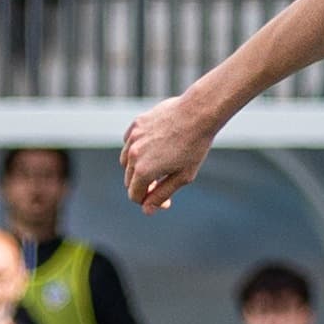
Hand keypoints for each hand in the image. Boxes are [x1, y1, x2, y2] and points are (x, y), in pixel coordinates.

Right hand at [121, 95, 214, 211]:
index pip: (134, 195)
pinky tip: (152, 149)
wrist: (198, 113)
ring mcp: (133, 138)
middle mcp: (133, 154)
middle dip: (144, 186)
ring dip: (137, 168)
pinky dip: (136, 150)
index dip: (148, 201)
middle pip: (129, 180)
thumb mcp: (182, 177)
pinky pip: (129, 143)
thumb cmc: (194, 146)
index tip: (165, 200)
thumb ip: (162, 194)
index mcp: (143, 171)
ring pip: (126, 162)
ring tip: (158, 165)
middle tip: (164, 182)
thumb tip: (146, 210)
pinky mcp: (136, 124)